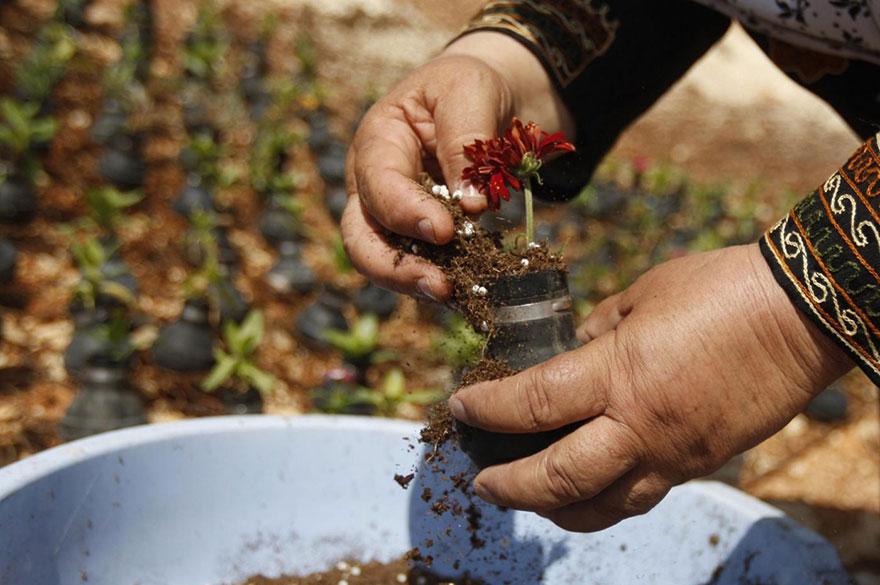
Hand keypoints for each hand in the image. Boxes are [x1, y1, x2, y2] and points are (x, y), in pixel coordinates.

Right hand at [341, 32, 572, 301]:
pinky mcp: (420, 238)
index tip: (446, 231)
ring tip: (460, 297)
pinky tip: (473, 296)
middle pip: (362, 239)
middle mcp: (373, 186)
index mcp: (377, 142)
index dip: (406, 212)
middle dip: (395, 268)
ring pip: (387, 263)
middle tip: (441, 286)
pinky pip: (424, 268)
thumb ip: (465, 142)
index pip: (379, 184)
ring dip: (419, 284)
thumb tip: (469, 205)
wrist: (490, 101)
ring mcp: (393, 217)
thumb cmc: (470, 88)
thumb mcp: (469, 92)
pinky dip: (445, 284)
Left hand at [448, 244, 851, 531]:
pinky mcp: (700, 465)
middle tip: (481, 482)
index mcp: (618, 373)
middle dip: (510, 486)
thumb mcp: (643, 295)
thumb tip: (570, 348)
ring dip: (554, 509)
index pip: (533, 404)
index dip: (487, 409)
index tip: (459, 407)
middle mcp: (640, 426)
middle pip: (558, 478)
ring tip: (527, 499)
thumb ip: (598, 329)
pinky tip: (588, 490)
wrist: (800, 317)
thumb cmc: (719, 290)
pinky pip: (641, 496)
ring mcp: (673, 455)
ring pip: (601, 507)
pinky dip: (604, 502)